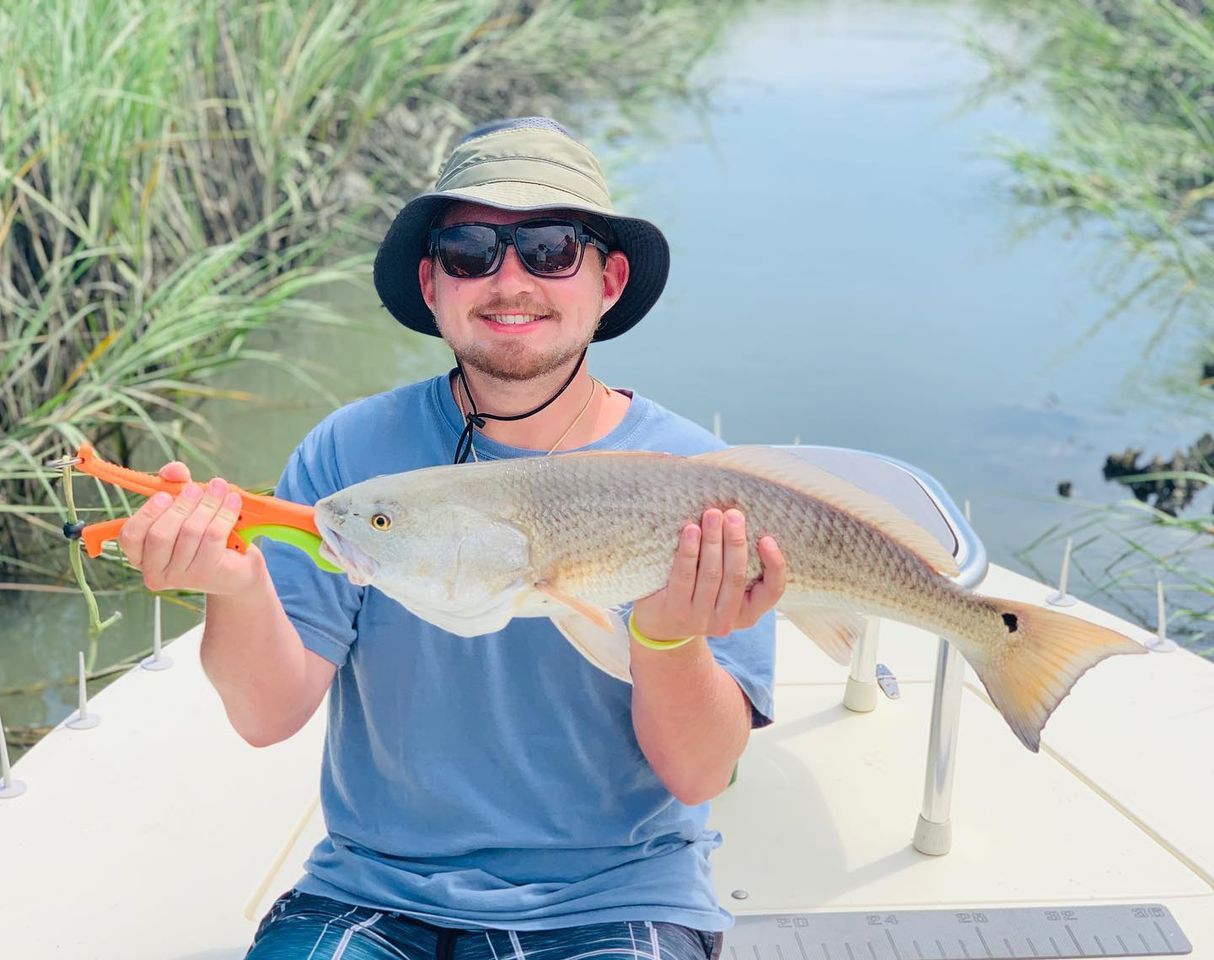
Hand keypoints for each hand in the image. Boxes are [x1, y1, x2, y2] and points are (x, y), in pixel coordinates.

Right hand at [117, 462, 262, 595]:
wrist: (238, 567)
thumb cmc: (204, 535)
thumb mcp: (186, 508)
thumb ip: (174, 485)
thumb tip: (174, 470)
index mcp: (141, 556)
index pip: (131, 536)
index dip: (147, 512)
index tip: (165, 495)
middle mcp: (156, 571)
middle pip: (160, 534)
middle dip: (181, 505)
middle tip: (196, 489)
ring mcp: (181, 577)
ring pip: (190, 532)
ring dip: (208, 504)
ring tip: (220, 488)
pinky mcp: (208, 573)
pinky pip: (213, 536)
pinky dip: (225, 513)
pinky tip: (233, 501)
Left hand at [631, 508, 785, 641]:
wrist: (661, 624)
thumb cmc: (699, 595)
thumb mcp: (724, 590)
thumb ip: (736, 565)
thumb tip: (741, 522)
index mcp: (747, 613)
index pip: (772, 591)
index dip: (775, 565)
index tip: (767, 539)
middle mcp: (726, 620)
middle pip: (736, 576)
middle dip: (735, 542)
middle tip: (733, 515)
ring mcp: (700, 618)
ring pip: (711, 574)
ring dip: (713, 541)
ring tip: (713, 515)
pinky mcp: (675, 610)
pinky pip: (684, 576)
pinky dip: (689, 551)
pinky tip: (691, 530)